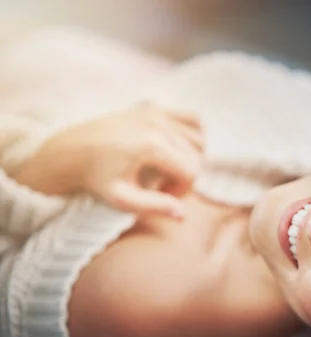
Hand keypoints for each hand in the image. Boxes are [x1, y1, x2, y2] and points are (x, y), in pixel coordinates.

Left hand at [17, 105, 203, 218]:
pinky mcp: (156, 108)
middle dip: (186, 176)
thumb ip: (153, 207)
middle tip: (163, 186)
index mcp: (151, 146)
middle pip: (197, 157)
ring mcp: (158, 113)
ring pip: (199, 141)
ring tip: (168, 169)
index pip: (191, 172)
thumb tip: (183, 215)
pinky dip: (194, 135)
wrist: (73, 150)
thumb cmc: (96, 177)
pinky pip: (193, 119)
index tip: (163, 195)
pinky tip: (178, 149)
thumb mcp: (121, 198)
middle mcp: (158, 124)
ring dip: (190, 158)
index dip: (182, 190)